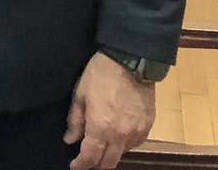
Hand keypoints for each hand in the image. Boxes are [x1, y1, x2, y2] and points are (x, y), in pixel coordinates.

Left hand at [64, 52, 154, 169]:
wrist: (131, 59)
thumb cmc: (101, 74)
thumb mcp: (80, 94)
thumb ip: (75, 120)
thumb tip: (69, 139)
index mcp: (100, 127)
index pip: (90, 158)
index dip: (80, 165)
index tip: (74, 166)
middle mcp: (120, 135)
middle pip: (108, 163)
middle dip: (96, 165)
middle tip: (88, 160)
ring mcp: (137, 131)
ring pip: (123, 153)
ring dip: (111, 153)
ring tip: (104, 143)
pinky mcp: (148, 125)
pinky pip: (136, 143)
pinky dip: (126, 143)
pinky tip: (119, 134)